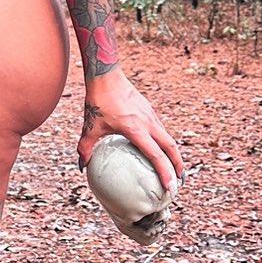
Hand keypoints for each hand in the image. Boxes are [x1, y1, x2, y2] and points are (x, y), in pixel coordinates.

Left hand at [78, 68, 183, 194]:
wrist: (106, 75)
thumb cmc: (98, 101)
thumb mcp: (90, 127)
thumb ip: (85, 148)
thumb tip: (82, 165)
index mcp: (136, 130)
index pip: (156, 156)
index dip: (165, 173)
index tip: (170, 187)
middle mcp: (148, 123)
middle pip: (171, 147)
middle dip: (178, 166)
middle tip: (179, 182)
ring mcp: (151, 116)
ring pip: (168, 138)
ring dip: (173, 154)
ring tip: (174, 168)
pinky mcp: (149, 110)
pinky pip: (161, 130)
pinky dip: (165, 143)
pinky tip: (159, 149)